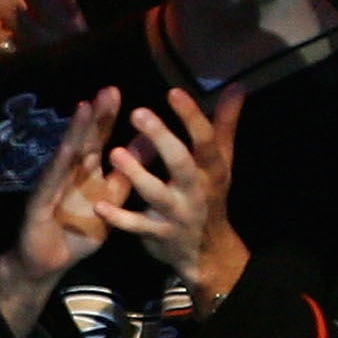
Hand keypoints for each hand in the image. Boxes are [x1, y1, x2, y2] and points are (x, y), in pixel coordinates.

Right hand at [0, 90, 128, 337]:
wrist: (46, 264)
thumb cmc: (77, 230)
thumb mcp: (109, 201)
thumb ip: (126, 175)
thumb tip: (146, 146)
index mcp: (86, 173)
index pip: (98, 140)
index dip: (107, 117)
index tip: (117, 91)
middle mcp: (68, 174)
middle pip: (83, 140)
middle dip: (95, 116)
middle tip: (108, 90)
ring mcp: (52, 186)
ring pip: (66, 155)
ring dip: (76, 132)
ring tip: (86, 107)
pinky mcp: (39, 204)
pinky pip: (52, 183)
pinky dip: (59, 164)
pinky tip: (67, 148)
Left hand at [100, 87, 248, 309]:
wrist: (208, 251)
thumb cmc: (209, 195)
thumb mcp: (221, 161)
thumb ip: (224, 124)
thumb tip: (238, 86)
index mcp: (212, 169)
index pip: (205, 140)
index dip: (191, 117)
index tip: (173, 92)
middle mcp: (197, 190)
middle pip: (182, 163)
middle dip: (162, 138)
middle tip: (138, 112)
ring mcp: (178, 214)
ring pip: (157, 194)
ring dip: (137, 175)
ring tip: (115, 152)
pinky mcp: (159, 234)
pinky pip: (137, 226)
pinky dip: (119, 217)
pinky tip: (99, 204)